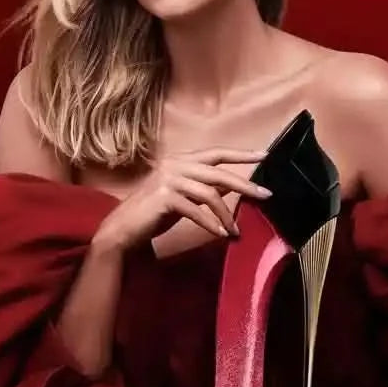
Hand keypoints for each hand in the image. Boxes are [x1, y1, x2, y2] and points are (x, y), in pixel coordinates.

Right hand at [92, 147, 272, 251]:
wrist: (122, 229)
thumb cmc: (154, 213)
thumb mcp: (184, 196)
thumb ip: (205, 187)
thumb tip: (232, 183)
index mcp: (180, 159)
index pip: (216, 152)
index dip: (240, 154)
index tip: (264, 155)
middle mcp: (175, 164)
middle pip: (218, 172)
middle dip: (244, 184)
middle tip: (265, 195)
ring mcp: (168, 180)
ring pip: (210, 194)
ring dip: (226, 215)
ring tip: (235, 230)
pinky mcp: (164, 198)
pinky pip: (196, 211)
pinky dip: (211, 223)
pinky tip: (220, 234)